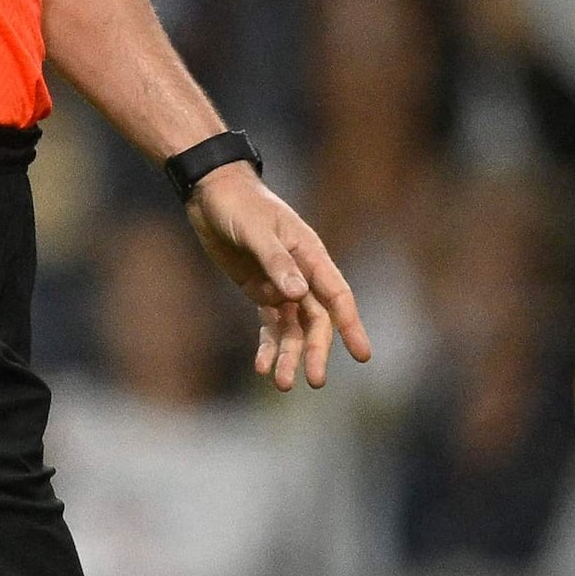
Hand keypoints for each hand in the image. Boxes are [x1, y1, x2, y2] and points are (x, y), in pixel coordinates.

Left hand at [185, 162, 371, 390]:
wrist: (212, 192)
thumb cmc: (239, 204)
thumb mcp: (255, 230)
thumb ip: (276, 260)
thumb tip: (299, 293)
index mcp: (310, 254)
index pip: (337, 296)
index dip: (351, 326)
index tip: (363, 355)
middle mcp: (301, 273)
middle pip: (316, 320)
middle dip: (316, 351)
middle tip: (315, 381)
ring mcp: (281, 284)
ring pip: (293, 328)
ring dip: (289, 355)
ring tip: (281, 383)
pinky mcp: (259, 289)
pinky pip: (269, 323)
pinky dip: (267, 345)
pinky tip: (261, 367)